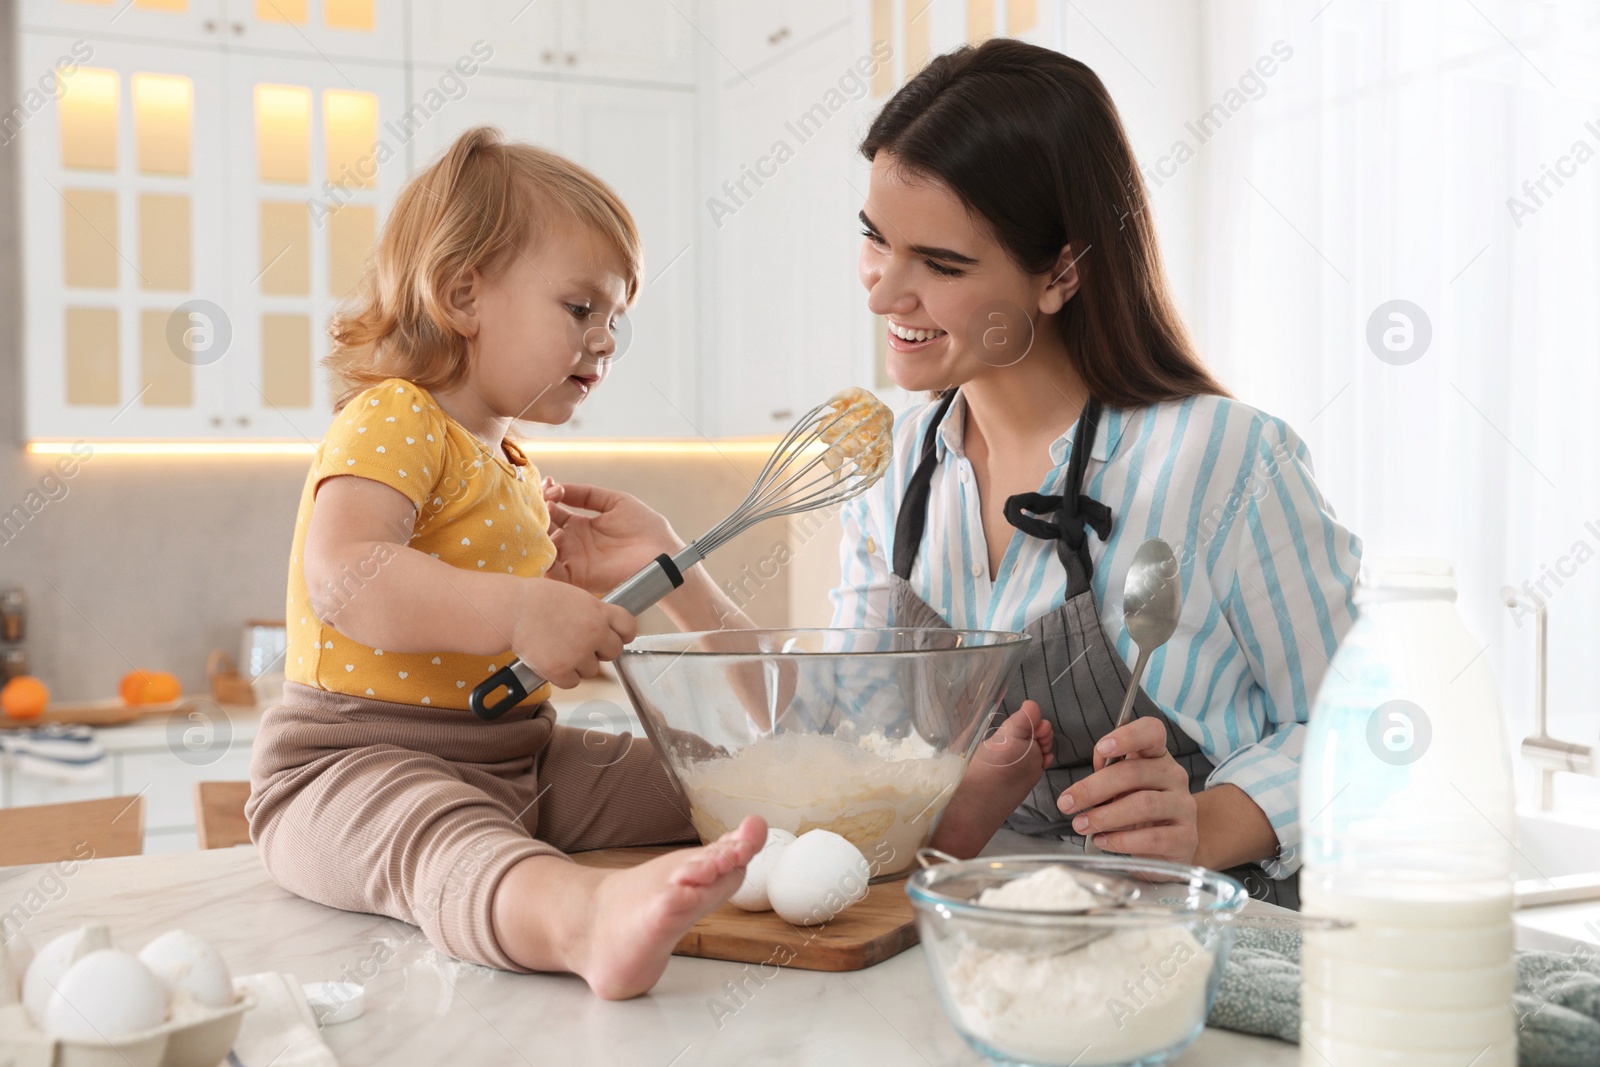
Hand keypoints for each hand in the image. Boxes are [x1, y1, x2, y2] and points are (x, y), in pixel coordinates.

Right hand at [511, 578, 637, 687]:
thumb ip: (592, 611)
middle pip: (614, 652)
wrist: (511, 610)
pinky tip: (551, 661)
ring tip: (559, 649)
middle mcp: (594, 633)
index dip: (622, 634)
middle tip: (581, 645)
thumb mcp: (573, 596)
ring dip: (579, 664)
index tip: (616, 636)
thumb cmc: (536, 599)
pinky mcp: (561, 671)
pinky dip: (563, 676)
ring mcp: (578, 654)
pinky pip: (572, 682)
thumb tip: (602, 623)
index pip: (629, 627)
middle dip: (600, 651)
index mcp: (599, 611)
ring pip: (592, 670)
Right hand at [542, 479, 684, 595]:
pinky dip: (544, 558)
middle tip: (543, 500)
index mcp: (580, 525)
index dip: (547, 496)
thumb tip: (558, 486)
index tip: (548, 483)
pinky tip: (548, 540)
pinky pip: (553, 572)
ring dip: (540, 533)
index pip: (554, 509)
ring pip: (544, 547)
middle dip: (539, 513)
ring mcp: (574, 560)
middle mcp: (573, 543)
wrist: (663, 553)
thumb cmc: (647, 529)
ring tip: (545, 516)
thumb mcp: (616, 502)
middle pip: (545, 528)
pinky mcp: (579, 577)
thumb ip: (587, 494)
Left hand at [1055, 715, 1198, 864]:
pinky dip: (1121, 841)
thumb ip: (1106, 771)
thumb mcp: (1120, 785)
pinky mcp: (1185, 837)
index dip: (1128, 736)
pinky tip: (1101, 841)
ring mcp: (1184, 806)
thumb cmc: (1137, 806)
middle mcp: (1174, 776)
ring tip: (1080, 825)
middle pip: (1135, 772)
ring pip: (1143, 805)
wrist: (1171, 842)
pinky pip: (1151, 838)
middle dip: (1094, 788)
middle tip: (1066, 803)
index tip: (1101, 748)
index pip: (1152, 732)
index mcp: (1157, 755)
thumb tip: (1094, 769)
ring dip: (1105, 816)